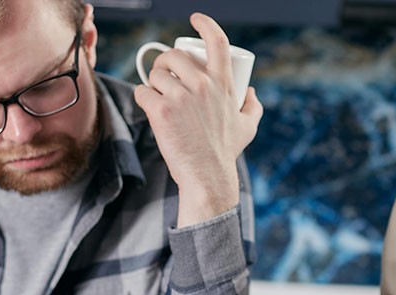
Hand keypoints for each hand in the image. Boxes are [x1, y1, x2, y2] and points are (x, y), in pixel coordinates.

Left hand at [133, 12, 262, 225]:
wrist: (207, 175)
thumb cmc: (225, 152)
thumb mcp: (248, 127)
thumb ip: (253, 107)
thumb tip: (250, 92)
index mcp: (223, 84)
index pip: (217, 42)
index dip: (205, 24)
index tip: (195, 19)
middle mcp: (202, 85)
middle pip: (173, 56)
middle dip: (165, 63)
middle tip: (164, 77)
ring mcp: (180, 97)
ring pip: (155, 74)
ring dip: (153, 83)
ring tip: (158, 97)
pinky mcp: (160, 110)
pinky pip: (142, 91)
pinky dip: (143, 99)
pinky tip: (150, 108)